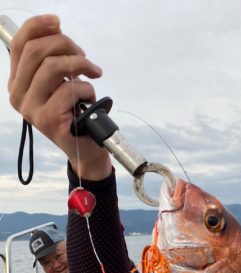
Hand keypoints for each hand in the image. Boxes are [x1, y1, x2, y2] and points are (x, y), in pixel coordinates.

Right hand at [8, 15, 110, 179]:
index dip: (38, 27)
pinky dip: (87, 89)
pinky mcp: (48, 120)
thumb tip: (55, 29)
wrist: (85, 150)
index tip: (58, 23)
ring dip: (80, 66)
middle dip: (66, 46)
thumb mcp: (59, 83)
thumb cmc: (74, 114)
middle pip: (37, 52)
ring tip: (91, 75)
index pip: (19, 45)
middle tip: (84, 57)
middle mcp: (18, 95)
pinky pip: (70, 89)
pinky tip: (89, 99)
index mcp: (17, 83)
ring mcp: (31, 109)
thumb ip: (52, 59)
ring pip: (53, 67)